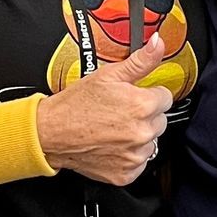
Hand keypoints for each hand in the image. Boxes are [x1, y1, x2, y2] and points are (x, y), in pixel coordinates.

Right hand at [35, 35, 169, 184]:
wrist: (51, 132)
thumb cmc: (75, 104)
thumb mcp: (108, 75)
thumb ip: (140, 61)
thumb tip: (158, 43)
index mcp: (143, 105)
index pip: (165, 97)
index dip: (148, 94)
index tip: (133, 97)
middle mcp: (142, 132)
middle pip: (159, 120)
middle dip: (144, 115)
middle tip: (120, 113)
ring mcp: (135, 155)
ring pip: (150, 142)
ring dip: (137, 136)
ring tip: (114, 129)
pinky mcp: (126, 173)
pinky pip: (138, 162)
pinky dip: (128, 156)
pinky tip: (112, 145)